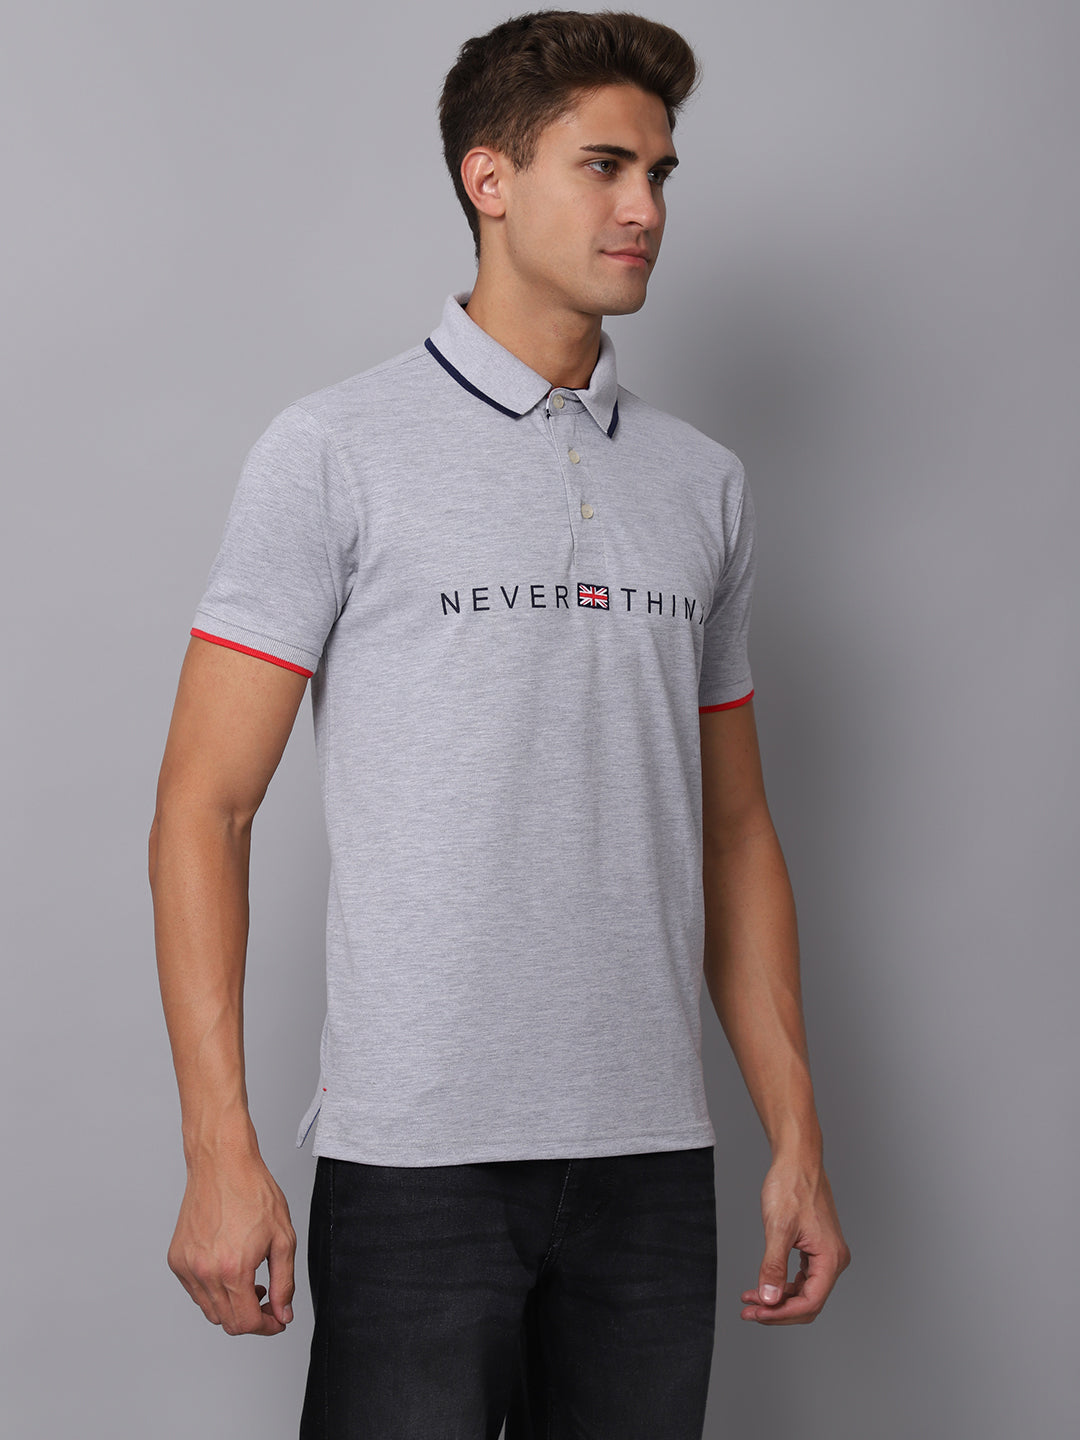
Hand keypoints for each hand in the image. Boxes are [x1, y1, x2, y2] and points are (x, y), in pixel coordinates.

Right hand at [168, 1152, 296, 1335]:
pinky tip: (229, 1269)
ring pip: (209, 1310)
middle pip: (227, 1322)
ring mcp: (186, 1267)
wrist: (222, 1164)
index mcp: (232, 1270)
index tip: (278, 1318)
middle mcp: (204, 1273)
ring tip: (250, 1281)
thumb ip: (284, 1282)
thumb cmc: (253, 1192)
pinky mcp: (176, 1259)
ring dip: (232, 1306)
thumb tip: (282, 1313)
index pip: (246, 1323)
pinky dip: (213, 1291)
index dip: (267, 1326)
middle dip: (251, 1318)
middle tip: (268, 1298)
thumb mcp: (283, 1237)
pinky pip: (195, 1291)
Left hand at [740, 1154, 849, 1324]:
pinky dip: (783, 1284)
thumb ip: (773, 1266)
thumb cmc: (791, 1186)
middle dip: (778, 1310)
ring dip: (779, 1299)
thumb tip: (769, 1300)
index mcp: (830, 1258)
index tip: (757, 1314)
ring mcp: (827, 1254)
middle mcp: (834, 1259)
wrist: (797, 1160)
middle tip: (749, 1311)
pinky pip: (803, 1276)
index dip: (782, 1314)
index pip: (810, 1302)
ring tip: (751, 1300)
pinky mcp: (818, 1247)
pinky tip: (764, 1285)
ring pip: (805, 1291)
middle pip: (809, 1302)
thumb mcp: (778, 1228)